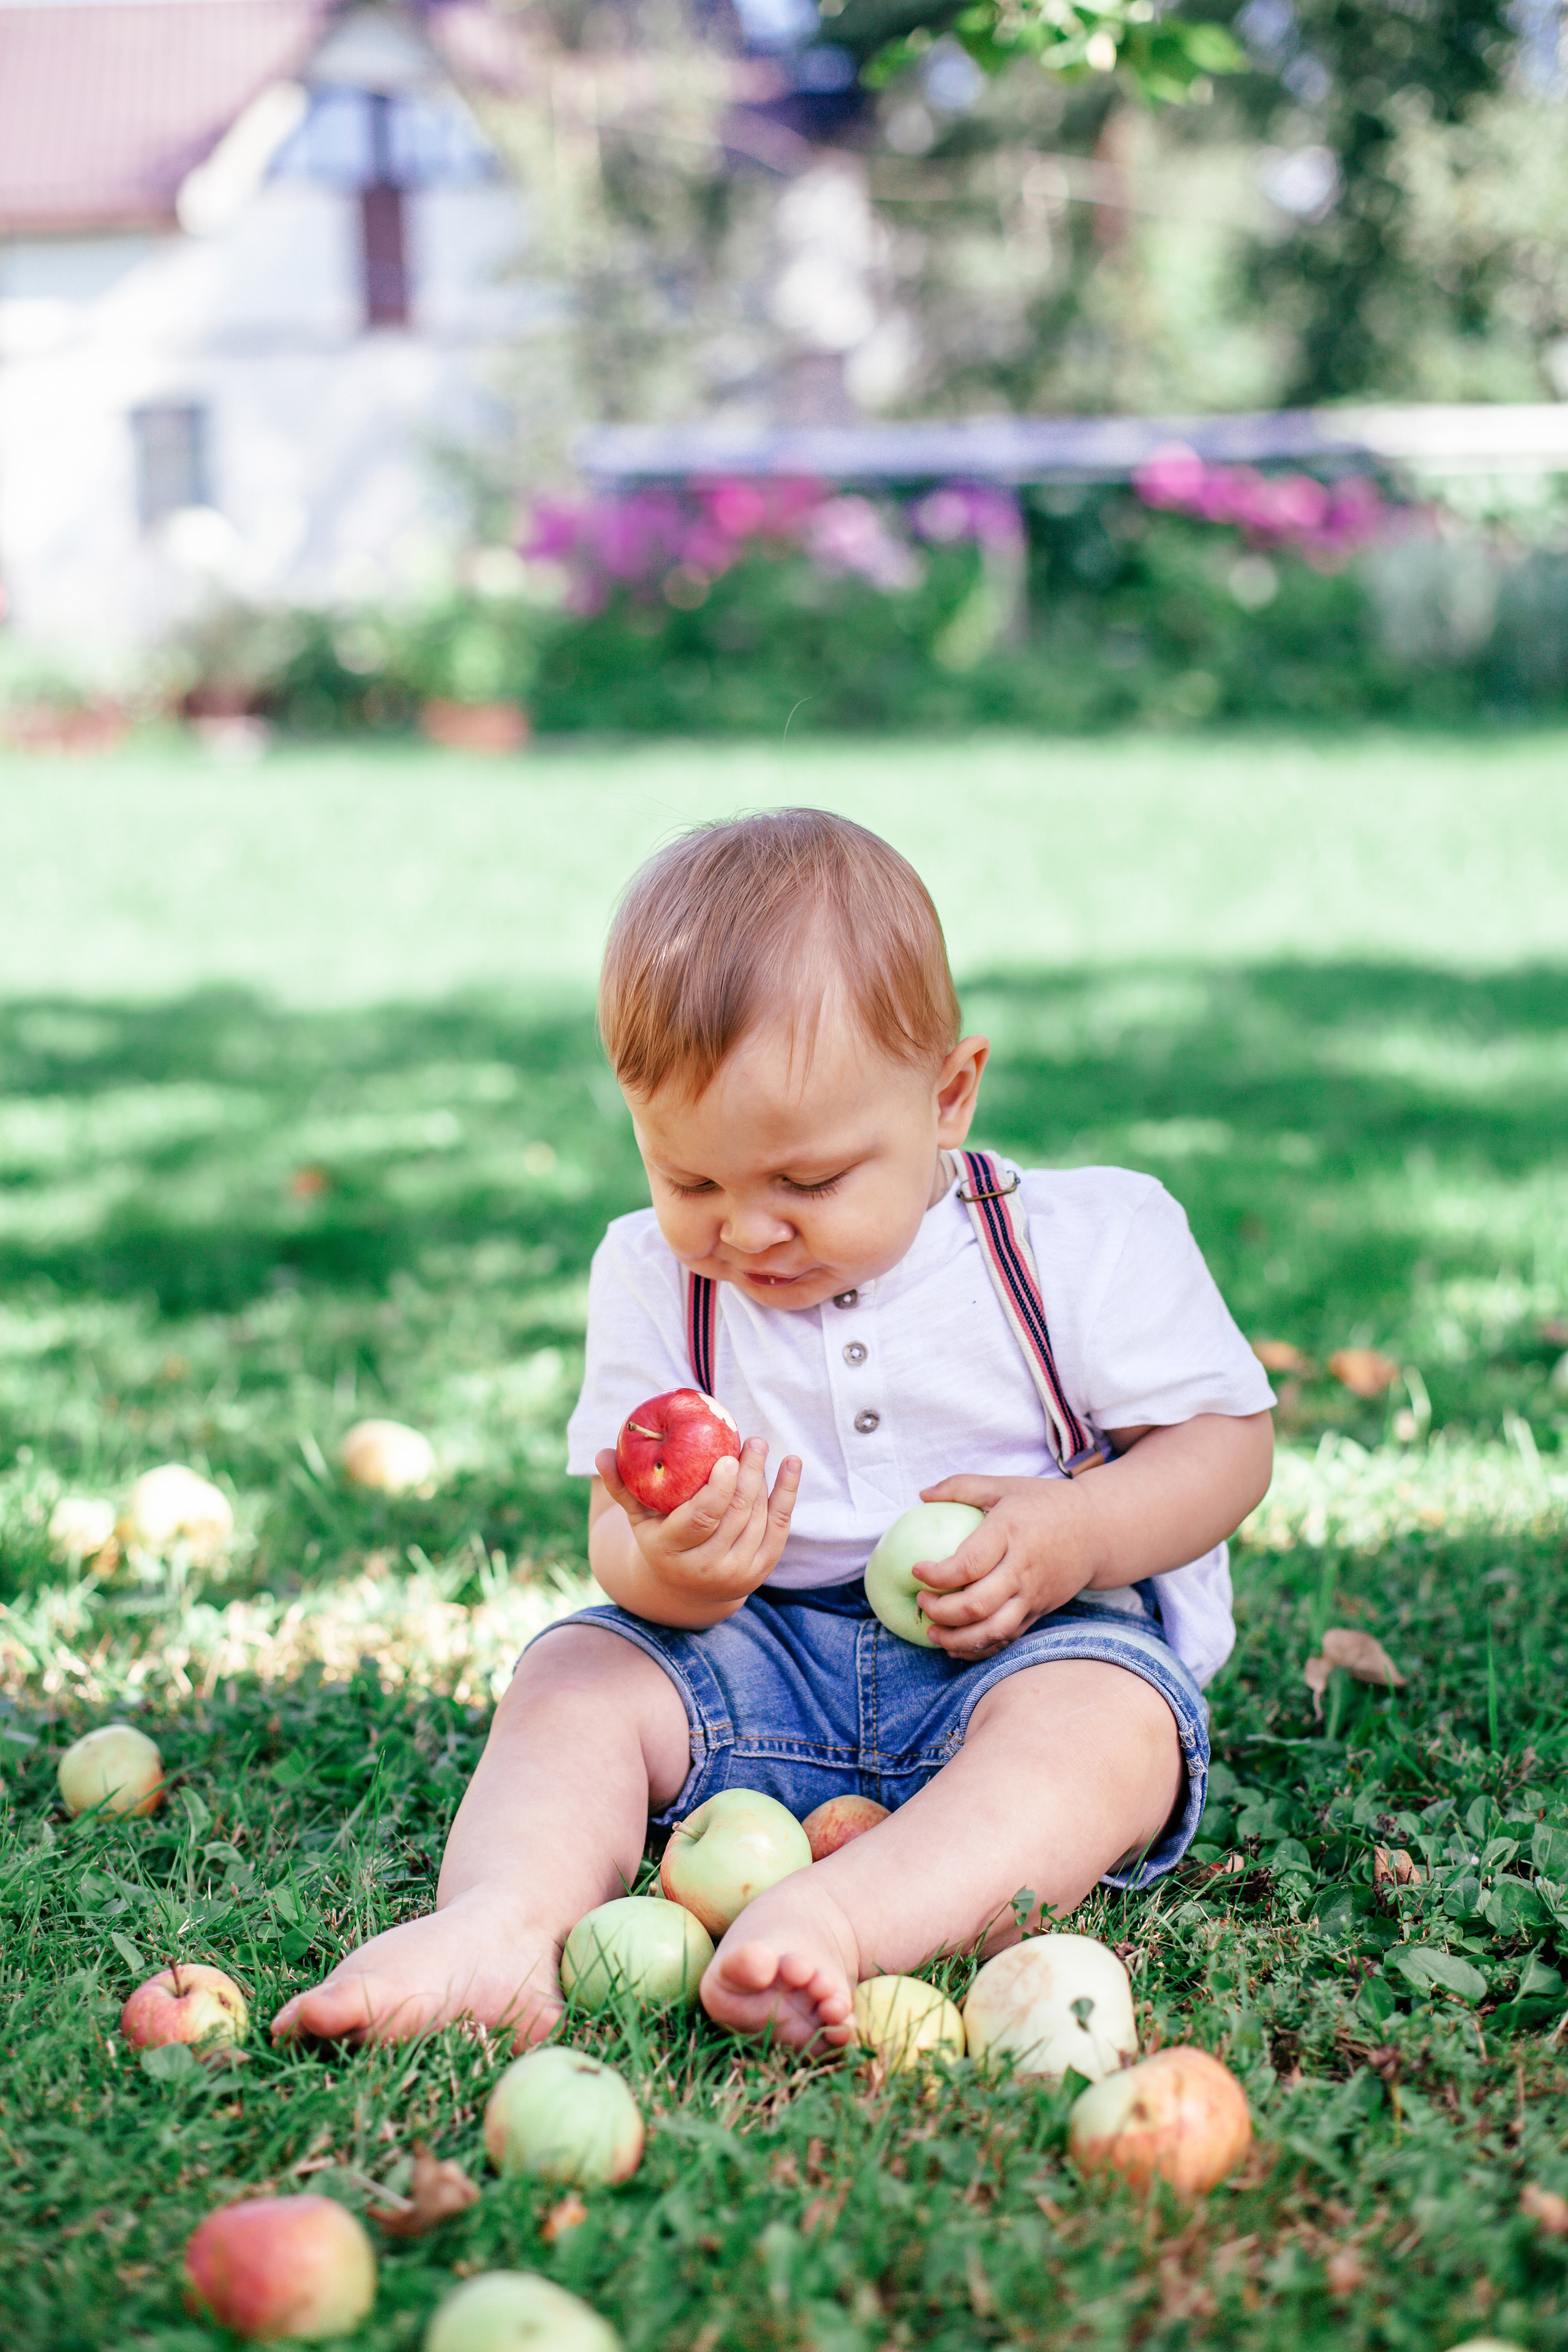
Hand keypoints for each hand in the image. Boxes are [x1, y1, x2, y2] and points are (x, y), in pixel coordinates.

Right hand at [595, 1437, 800, 1607]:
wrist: (685, 1587)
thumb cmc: (659, 1535)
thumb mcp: (638, 1515)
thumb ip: (622, 1485)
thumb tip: (601, 1453)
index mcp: (673, 1551)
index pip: (701, 1519)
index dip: (718, 1489)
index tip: (727, 1458)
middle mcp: (707, 1568)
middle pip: (735, 1514)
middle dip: (747, 1474)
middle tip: (751, 1441)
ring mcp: (737, 1572)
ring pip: (757, 1517)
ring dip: (763, 1478)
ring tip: (759, 1446)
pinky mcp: (761, 1570)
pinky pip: (780, 1526)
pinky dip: (787, 1493)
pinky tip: (791, 1463)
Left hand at [909, 1473, 1096, 1657]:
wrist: (1098, 1529)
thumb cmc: (1045, 1504)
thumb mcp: (1005, 1485)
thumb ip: (961, 1487)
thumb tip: (922, 1495)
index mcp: (1011, 1533)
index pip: (969, 1564)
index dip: (938, 1575)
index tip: (917, 1571)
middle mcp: (1023, 1568)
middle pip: (977, 1604)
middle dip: (941, 1611)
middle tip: (922, 1602)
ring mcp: (1033, 1595)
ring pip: (993, 1630)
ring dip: (957, 1639)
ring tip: (933, 1632)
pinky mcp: (1040, 1611)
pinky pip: (1008, 1637)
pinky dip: (981, 1647)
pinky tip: (957, 1645)